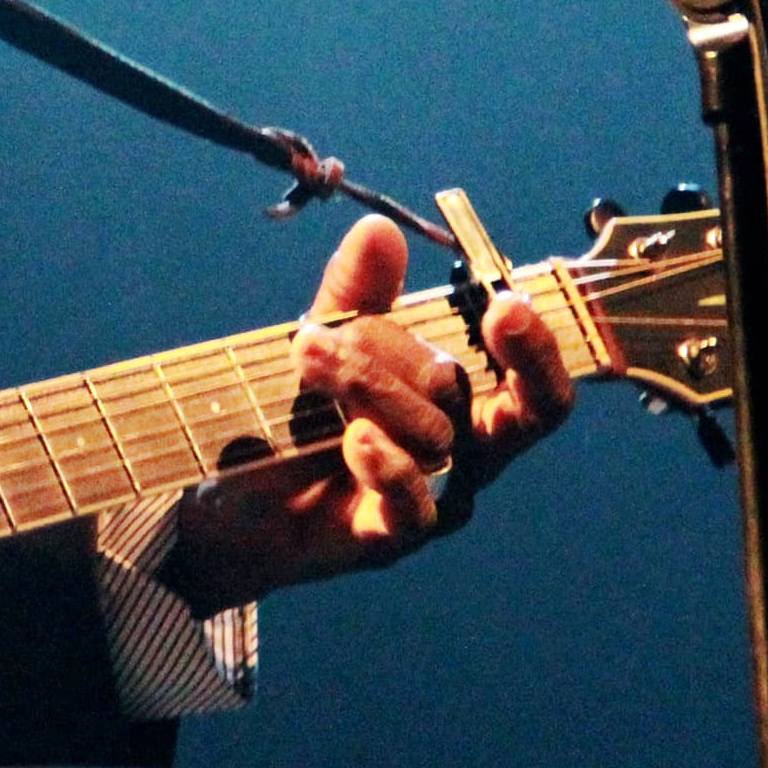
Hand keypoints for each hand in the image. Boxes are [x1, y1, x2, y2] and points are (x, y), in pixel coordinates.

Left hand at [158, 215, 573, 614]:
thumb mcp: (326, 339)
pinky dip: (389, 466)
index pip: (537, 390)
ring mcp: (428, 499)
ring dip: (366, 386)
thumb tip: (381, 229)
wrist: (231, 495)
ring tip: (305, 356)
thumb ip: (357, 291)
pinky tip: (356, 438)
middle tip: (330, 329)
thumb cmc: (299, 415)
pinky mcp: (387, 538)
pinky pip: (414, 506)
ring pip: (432, 436)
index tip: (506, 303)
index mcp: (466, 406)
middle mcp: (461, 456)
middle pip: (466, 396)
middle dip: (397, 350)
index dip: (537, 351)